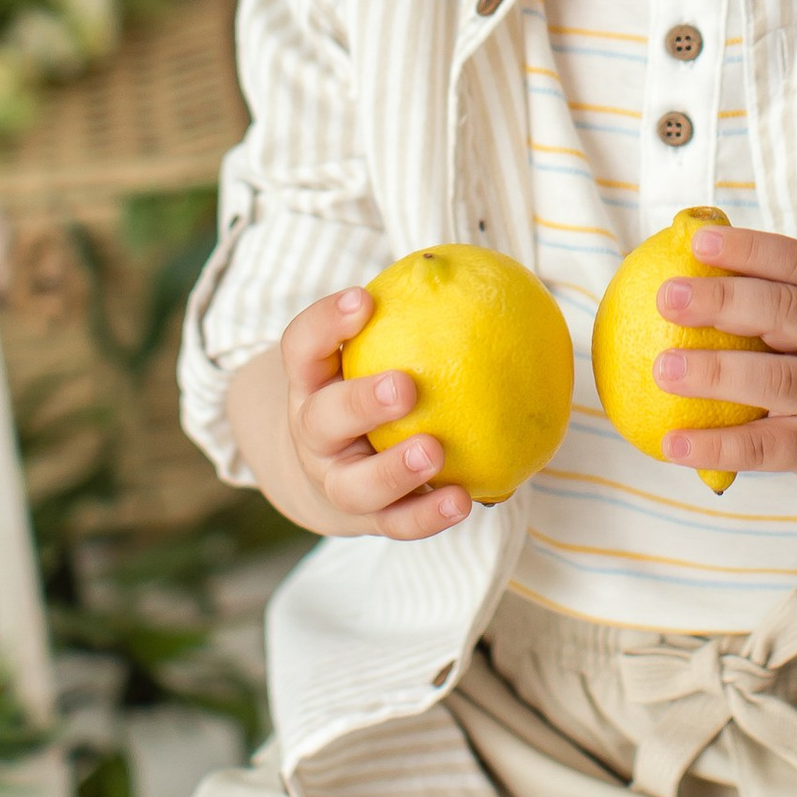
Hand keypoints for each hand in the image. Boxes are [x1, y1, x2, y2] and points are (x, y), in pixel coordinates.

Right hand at [244, 288, 474, 542]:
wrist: (323, 470)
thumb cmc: (359, 387)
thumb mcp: (365, 352)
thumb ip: (410, 317)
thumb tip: (494, 273)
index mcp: (309, 383)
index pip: (302, 346)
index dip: (327, 322)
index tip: (365, 299)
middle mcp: (313, 434)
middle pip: (322, 421)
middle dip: (360, 403)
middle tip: (405, 386)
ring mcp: (335, 480)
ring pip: (354, 484)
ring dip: (394, 469)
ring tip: (434, 450)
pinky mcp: (365, 519)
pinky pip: (395, 523)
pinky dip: (426, 515)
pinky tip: (465, 500)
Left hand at [653, 225, 796, 499]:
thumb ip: (784, 303)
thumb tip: (687, 275)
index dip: (750, 248)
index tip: (696, 242)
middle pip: (789, 312)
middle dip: (724, 301)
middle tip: (666, 297)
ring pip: (779, 379)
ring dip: (716, 372)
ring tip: (662, 368)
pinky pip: (769, 448)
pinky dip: (718, 445)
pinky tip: (673, 441)